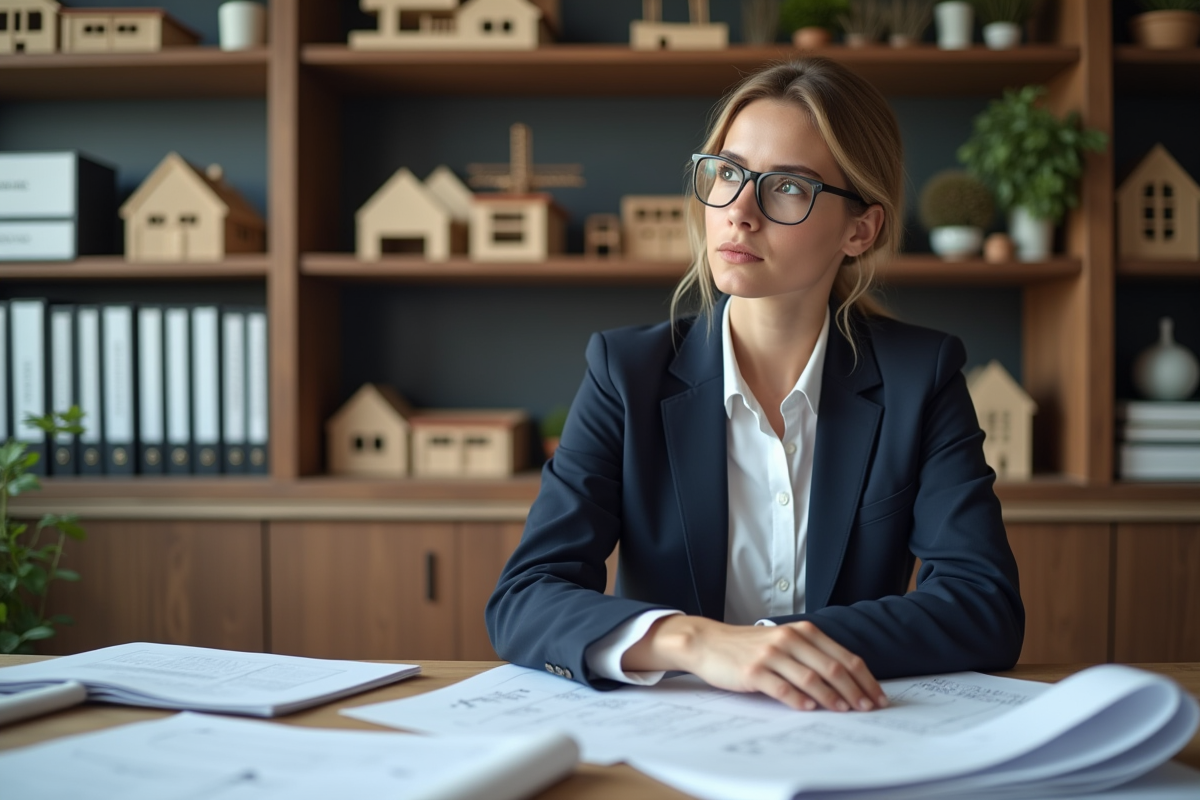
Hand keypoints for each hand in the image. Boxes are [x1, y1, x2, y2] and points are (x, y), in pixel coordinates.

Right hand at [622, 615, 887, 711]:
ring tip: (845, 712)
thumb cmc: (748, 646)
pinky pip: (782, 687)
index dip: (864, 678)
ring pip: (811, 678)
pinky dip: (799, 700)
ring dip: (832, 698)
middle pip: (832, 668)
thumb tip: (845, 681)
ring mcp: (771, 654)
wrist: (708, 642)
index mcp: (802, 631)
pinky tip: (810, 709)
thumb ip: (810, 654)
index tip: (877, 696)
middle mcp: (789, 639)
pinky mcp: (753, 670)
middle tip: (868, 709)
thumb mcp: (783, 641)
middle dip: (855, 691)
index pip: (844, 656)